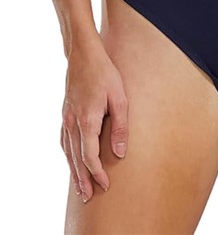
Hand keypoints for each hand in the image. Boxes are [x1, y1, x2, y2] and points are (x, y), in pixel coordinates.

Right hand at [61, 37, 128, 202]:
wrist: (83, 53)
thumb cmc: (105, 72)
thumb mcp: (120, 97)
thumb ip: (121, 126)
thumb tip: (120, 152)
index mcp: (87, 119)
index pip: (90, 156)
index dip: (97, 173)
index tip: (105, 186)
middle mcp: (73, 121)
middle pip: (76, 159)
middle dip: (83, 179)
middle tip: (89, 197)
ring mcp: (66, 117)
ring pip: (67, 151)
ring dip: (74, 170)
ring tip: (80, 187)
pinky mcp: (65, 112)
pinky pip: (63, 140)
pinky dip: (67, 155)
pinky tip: (71, 160)